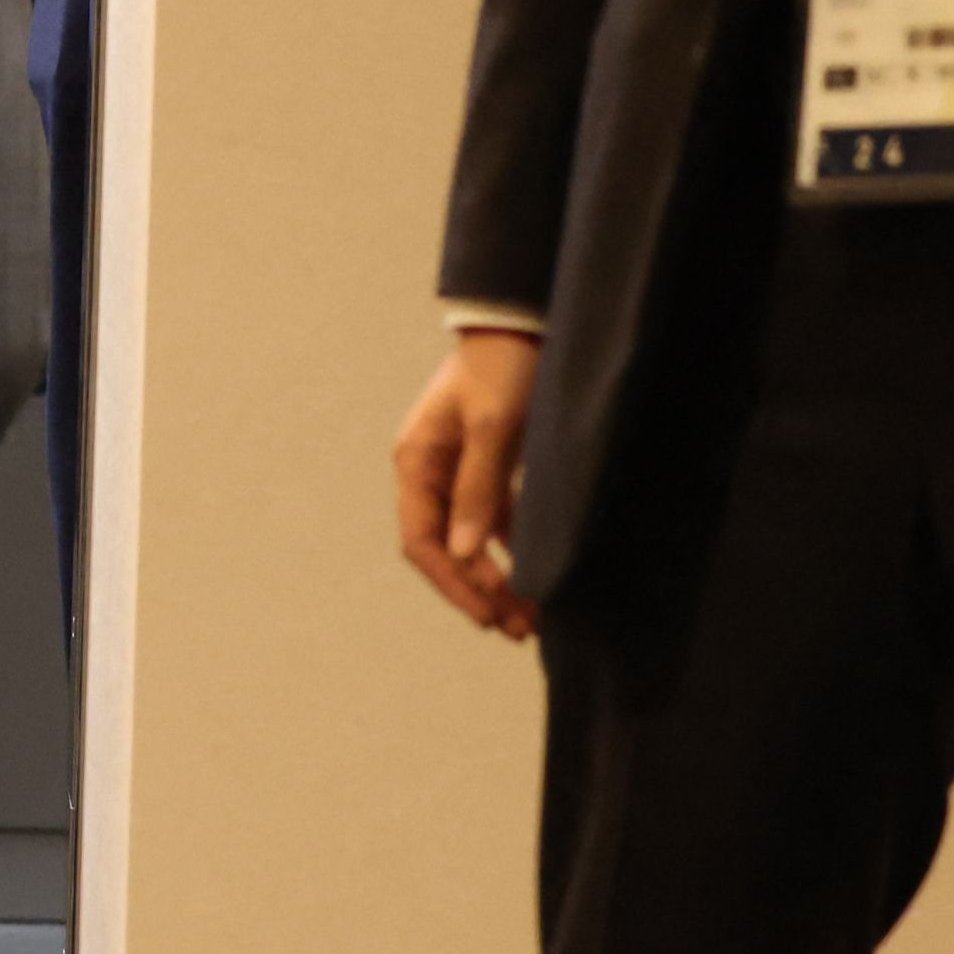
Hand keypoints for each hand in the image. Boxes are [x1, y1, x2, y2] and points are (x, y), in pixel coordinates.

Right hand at [394, 330, 542, 640]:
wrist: (524, 323)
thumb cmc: (505, 368)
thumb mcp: (494, 427)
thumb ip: (478, 490)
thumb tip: (464, 555)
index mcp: (416, 462)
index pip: (422, 541)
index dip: (454, 583)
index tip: (490, 614)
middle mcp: (430, 472)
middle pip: (445, 549)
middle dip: (478, 592)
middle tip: (517, 630)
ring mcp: (459, 472)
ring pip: (471, 542)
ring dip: (497, 579)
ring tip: (531, 618)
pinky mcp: (489, 468)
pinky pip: (495, 523)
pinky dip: (514, 552)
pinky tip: (537, 574)